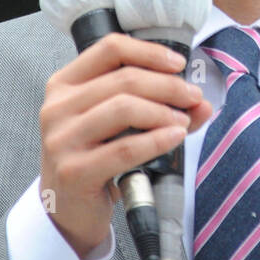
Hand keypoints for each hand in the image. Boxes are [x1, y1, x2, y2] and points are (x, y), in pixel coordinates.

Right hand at [39, 34, 213, 258]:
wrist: (68, 210)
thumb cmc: (96, 159)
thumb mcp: (120, 125)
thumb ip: (159, 107)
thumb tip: (201, 102)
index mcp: (65, 85)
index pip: (109, 48)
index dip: (149, 52)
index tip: (178, 65)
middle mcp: (58, 107)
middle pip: (124, 79)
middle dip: (168, 86)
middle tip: (193, 97)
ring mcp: (61, 139)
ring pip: (124, 108)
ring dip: (164, 112)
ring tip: (184, 121)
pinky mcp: (73, 171)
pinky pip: (125, 148)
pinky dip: (157, 140)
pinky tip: (176, 137)